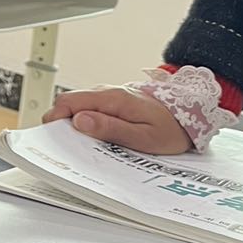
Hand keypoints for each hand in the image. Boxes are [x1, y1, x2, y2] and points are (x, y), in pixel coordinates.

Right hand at [42, 87, 191, 153]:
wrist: (190, 117)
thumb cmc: (171, 129)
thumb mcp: (143, 137)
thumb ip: (111, 128)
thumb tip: (80, 121)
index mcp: (112, 99)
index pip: (68, 102)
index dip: (54, 119)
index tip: (52, 139)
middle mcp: (108, 94)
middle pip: (68, 104)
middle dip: (60, 124)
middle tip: (65, 148)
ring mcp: (110, 97)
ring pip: (78, 108)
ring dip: (73, 125)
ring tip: (80, 147)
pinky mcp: (114, 104)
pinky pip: (91, 110)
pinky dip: (86, 124)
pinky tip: (94, 140)